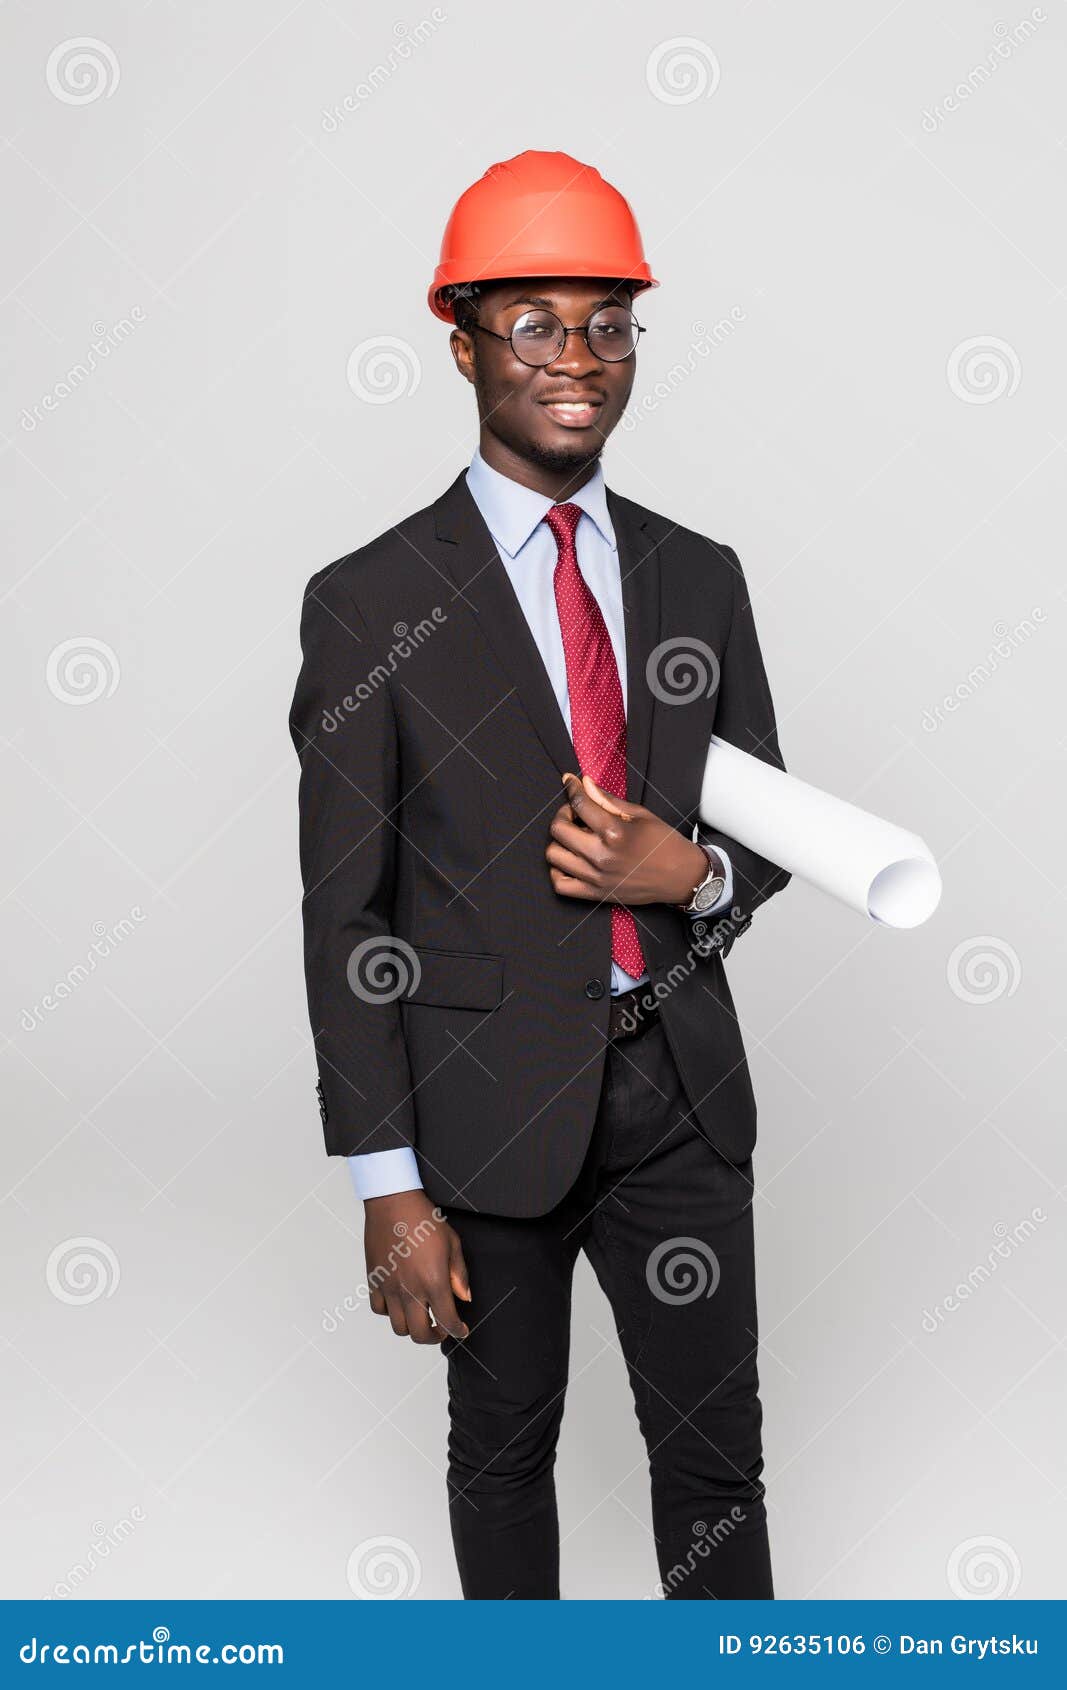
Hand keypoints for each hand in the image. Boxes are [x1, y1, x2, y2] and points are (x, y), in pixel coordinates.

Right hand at [364, 1190, 470, 1344]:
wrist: (393, 1203)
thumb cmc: (423, 1218)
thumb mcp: (452, 1243)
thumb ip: (459, 1274)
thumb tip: (464, 1297)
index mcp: (433, 1282)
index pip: (447, 1321)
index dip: (457, 1330)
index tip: (461, 1330)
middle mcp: (410, 1290)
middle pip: (420, 1333)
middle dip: (434, 1337)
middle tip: (441, 1328)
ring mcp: (389, 1287)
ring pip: (399, 1327)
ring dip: (412, 1327)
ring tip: (421, 1316)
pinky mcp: (374, 1280)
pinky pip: (379, 1309)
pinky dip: (389, 1312)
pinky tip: (399, 1302)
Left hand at [546, 772, 708, 907]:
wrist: (681, 877)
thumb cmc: (663, 843)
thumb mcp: (640, 814)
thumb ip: (608, 800)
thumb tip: (585, 783)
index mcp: (614, 832)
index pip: (579, 803)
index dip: (571, 788)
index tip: (569, 782)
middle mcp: (601, 856)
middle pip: (558, 829)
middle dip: (563, 813)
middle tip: (575, 813)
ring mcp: (596, 877)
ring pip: (553, 855)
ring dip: (559, 841)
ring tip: (574, 836)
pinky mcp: (596, 894)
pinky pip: (560, 885)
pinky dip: (557, 871)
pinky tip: (570, 859)